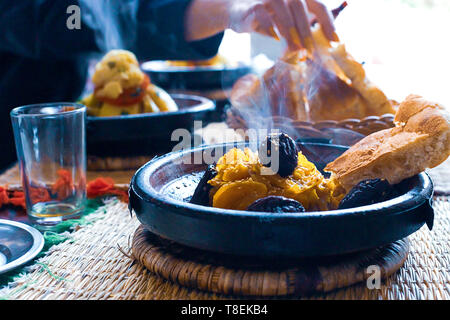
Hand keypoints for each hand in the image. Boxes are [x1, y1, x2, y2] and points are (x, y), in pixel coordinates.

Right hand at [185, 0, 337, 51]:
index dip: (328, 23)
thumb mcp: (286, 22)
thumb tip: (315, 50)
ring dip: (291, 33)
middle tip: (310, 53)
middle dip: (307, 32)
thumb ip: (300, 31)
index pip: (319, 5)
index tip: (335, 42)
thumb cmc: (266, 17)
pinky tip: (274, 39)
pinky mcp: (252, 5)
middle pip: (301, 8)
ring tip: (295, 50)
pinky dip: (270, 26)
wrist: (236, 11)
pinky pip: (262, 14)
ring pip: (284, 11)